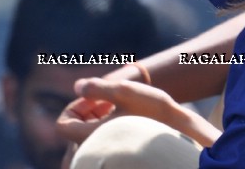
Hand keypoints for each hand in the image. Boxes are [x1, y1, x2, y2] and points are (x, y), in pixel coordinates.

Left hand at [58, 78, 220, 148]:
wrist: (181, 132)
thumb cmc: (153, 112)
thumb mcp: (125, 92)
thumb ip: (97, 88)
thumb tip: (77, 86)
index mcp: (89, 137)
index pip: (63, 124)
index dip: (75, 106)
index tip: (95, 98)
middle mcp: (93, 151)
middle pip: (74, 131)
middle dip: (87, 113)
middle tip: (109, 102)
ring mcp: (106, 156)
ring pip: (86, 140)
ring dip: (95, 122)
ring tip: (117, 110)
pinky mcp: (118, 157)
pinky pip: (100, 147)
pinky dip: (104, 133)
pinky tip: (124, 122)